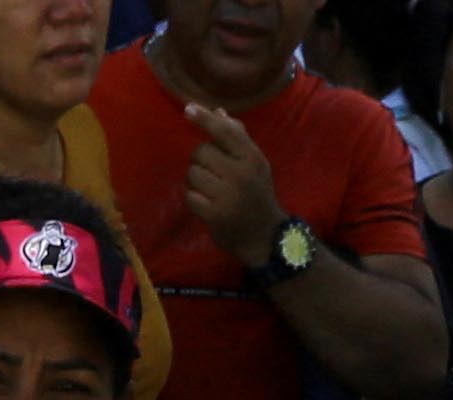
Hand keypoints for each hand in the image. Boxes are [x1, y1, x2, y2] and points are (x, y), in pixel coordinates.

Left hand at [183, 97, 288, 265]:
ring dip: (194, 181)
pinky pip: (190, 196)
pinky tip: (205, 205)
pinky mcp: (215, 215)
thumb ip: (237, 137)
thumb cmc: (257, 194)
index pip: (225, 132)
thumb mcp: (254, 164)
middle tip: (211, 174)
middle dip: (200, 161)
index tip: (187, 108)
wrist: (265, 237)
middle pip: (201, 152)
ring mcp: (228, 195)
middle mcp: (241, 174)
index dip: (204, 119)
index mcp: (252, 158)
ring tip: (208, 190)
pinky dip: (193, 200)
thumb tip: (217, 110)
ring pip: (192, 174)